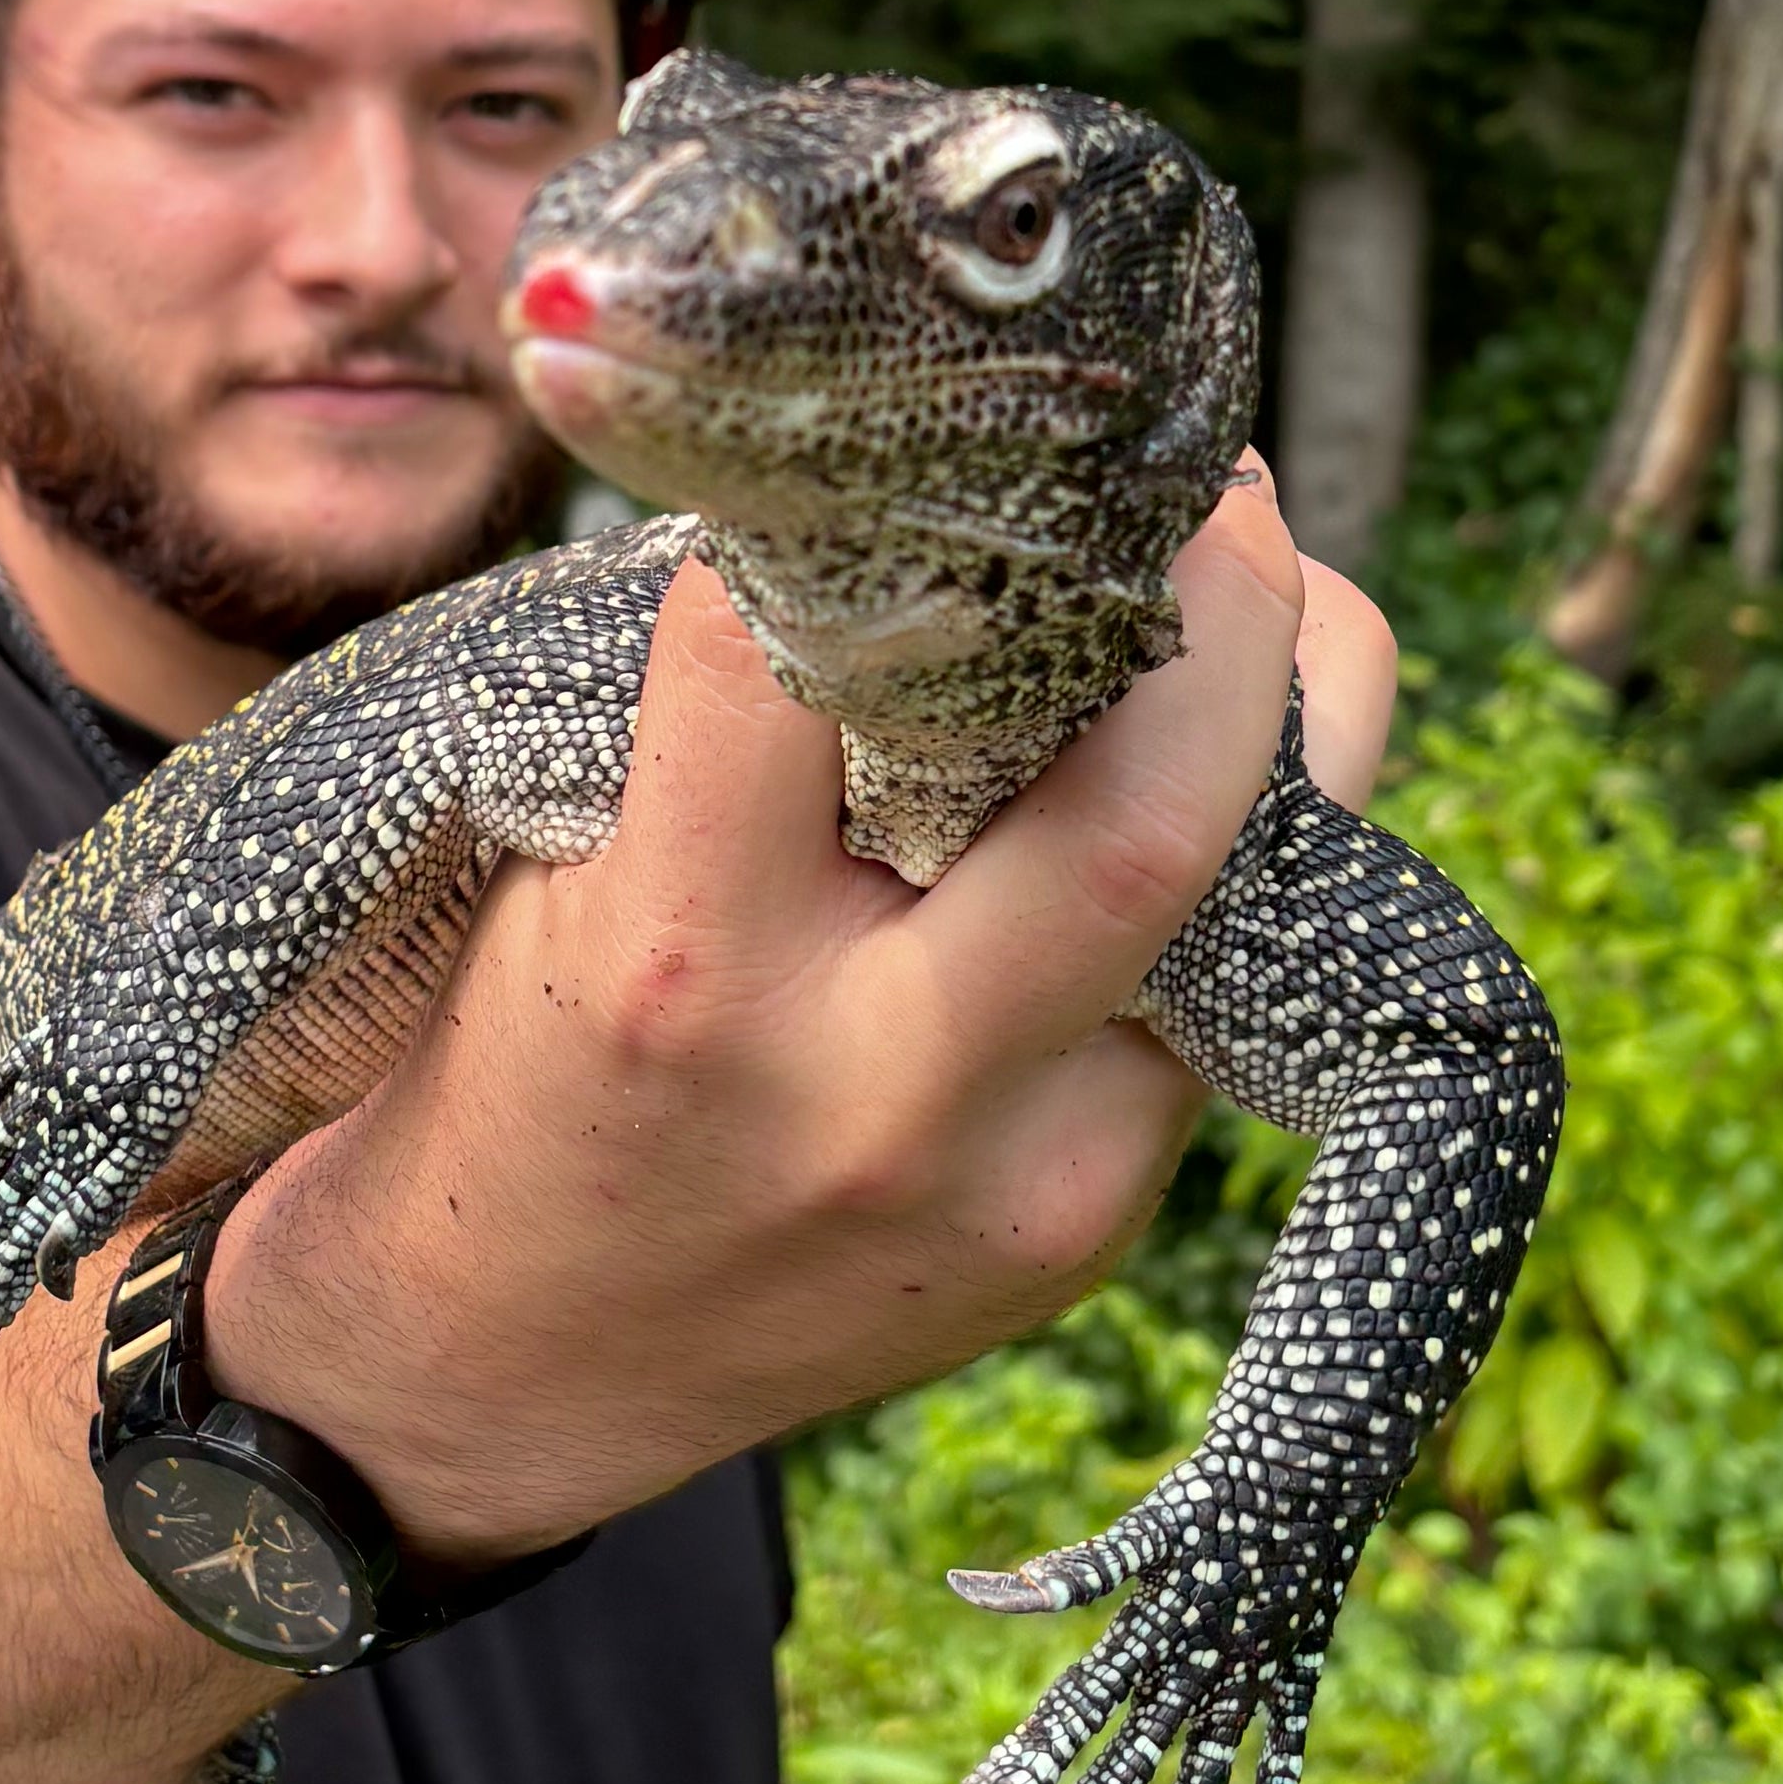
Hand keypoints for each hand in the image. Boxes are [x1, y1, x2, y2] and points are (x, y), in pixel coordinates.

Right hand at [210, 466, 1392, 1553]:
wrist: (499, 1374)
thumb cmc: (515, 1058)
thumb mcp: (550, 860)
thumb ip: (735, 709)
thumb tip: (931, 488)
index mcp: (678, 965)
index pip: (815, 649)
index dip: (889, 496)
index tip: (949, 409)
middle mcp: (870, 1089)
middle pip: (1148, 806)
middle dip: (1228, 604)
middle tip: (1218, 480)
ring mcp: (1017, 1185)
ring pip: (1256, 897)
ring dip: (1283, 714)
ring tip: (1244, 597)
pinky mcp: (1093, 1229)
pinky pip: (1224, 990)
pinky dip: (1226, 855)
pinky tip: (1188, 773)